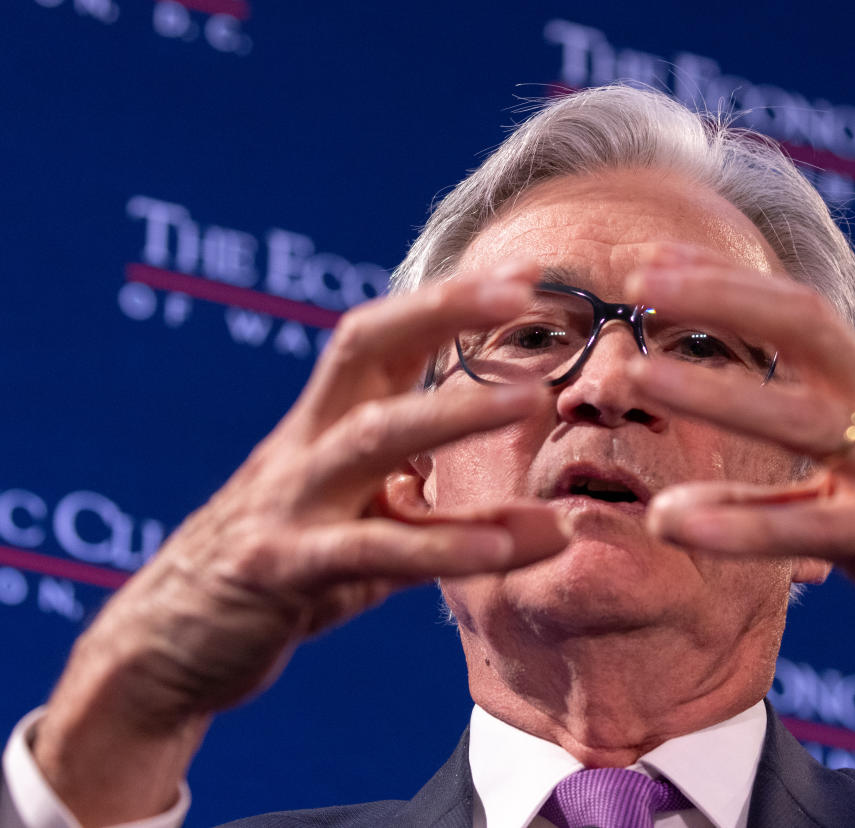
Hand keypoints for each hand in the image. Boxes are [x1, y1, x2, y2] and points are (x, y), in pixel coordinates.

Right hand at [32, 261, 567, 825]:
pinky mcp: (281, 568)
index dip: (448, 300)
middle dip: (440, 310)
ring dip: (454, 412)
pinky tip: (505, 548)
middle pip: (362, 348)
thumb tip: (532, 511)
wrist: (166, 646)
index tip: (526, 272)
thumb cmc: (279, 572)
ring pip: (372, 436)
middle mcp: (303, 447)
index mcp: (323, 425)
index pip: (383, 339)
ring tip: (531, 400)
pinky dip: (442, 546)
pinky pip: (372, 549)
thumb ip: (427, 505)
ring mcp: (288, 502)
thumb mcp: (356, 524)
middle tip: (521, 290)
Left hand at [625, 245, 854, 763]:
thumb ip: (805, 461)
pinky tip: (671, 518)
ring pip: (802, 417)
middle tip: (635, 278)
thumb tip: (734, 449)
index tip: (649, 259)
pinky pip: (817, 524)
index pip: (798, 312)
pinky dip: (740, 521)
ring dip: (713, 391)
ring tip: (632, 379)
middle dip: (721, 296)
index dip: (727, 280)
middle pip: (804, 329)